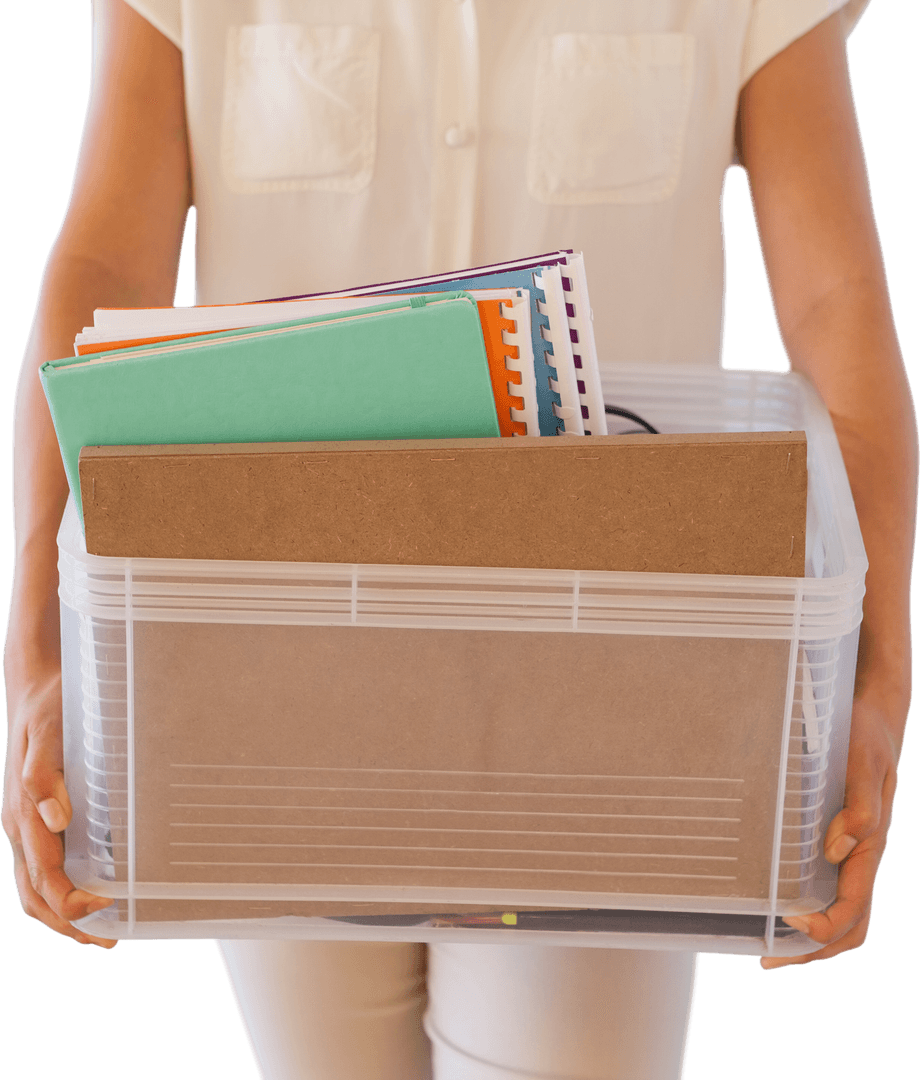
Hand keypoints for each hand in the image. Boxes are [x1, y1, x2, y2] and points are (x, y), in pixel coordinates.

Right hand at [2, 663, 117, 946]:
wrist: (37, 687)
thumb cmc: (49, 708)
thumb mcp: (50, 733)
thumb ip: (45, 776)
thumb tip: (54, 820)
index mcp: (22, 814)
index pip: (44, 878)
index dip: (72, 904)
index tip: (106, 910)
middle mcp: (20, 825)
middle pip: (36, 894)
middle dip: (68, 923)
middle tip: (108, 939)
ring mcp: (25, 823)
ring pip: (36, 885)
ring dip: (64, 914)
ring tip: (102, 930)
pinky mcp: (34, 816)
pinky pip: (43, 865)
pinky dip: (61, 890)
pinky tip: (89, 890)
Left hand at [760, 693, 900, 968]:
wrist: (872, 714)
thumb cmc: (866, 737)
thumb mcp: (864, 766)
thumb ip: (859, 807)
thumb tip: (838, 850)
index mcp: (870, 847)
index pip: (853, 909)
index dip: (823, 928)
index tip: (788, 924)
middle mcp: (862, 855)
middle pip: (849, 925)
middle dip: (812, 950)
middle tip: (768, 958)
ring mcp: (852, 851)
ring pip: (840, 911)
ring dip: (809, 937)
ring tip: (770, 945)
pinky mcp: (839, 837)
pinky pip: (830, 886)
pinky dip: (809, 908)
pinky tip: (778, 904)